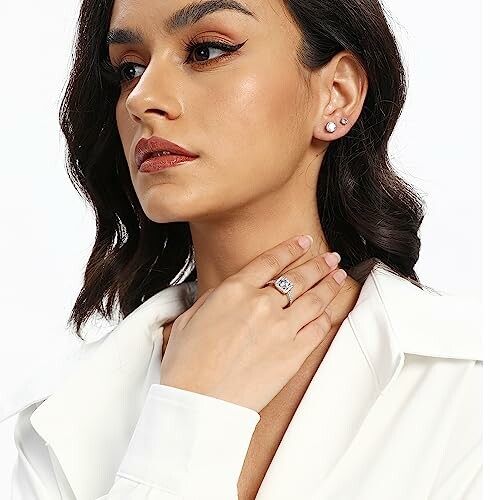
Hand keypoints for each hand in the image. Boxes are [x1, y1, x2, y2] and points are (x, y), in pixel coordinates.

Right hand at [159, 235, 346, 412]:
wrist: (199, 402)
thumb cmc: (187, 364)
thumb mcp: (189, 319)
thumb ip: (213, 301)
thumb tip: (226, 295)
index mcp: (234, 291)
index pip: (270, 261)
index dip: (290, 248)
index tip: (302, 241)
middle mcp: (261, 304)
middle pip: (299, 276)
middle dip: (318, 264)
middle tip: (330, 258)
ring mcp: (281, 328)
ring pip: (315, 298)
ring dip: (330, 283)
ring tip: (338, 275)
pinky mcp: (294, 354)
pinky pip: (318, 328)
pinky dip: (326, 316)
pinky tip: (329, 310)